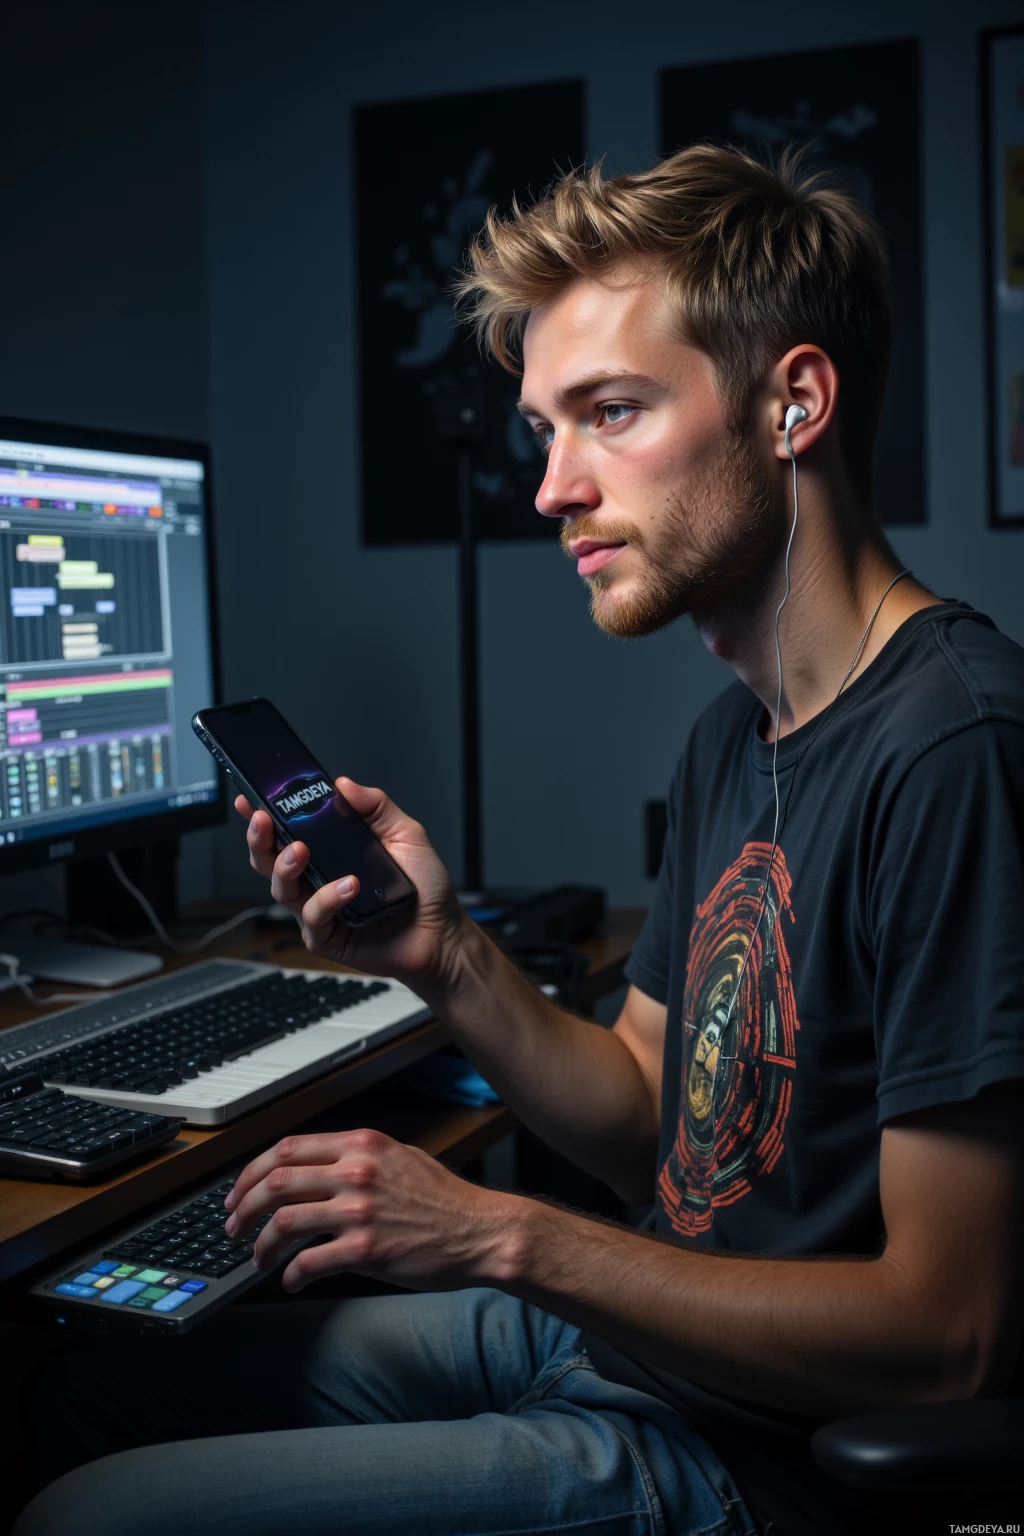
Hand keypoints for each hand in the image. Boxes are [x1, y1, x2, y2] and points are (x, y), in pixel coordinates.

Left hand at [223, 1129, 518, 1292]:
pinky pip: (309, 1262)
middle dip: (244, 1207)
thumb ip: (357, 1156)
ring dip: (261, 1245)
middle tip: (233, 1227)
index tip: (238, 1192)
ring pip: (284, 1223)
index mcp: (361, 1144)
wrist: (481, 1231)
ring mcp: (360, 1210)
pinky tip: (291, 1281)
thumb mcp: (400, 1157)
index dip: (252, 1172)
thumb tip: (312, 1169)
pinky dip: (290, 1276)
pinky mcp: (366, 1250)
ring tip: (258, 1258)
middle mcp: (356, 1171)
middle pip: (276, 1183)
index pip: (287, 1149)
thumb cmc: (444, 1199)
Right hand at [236, 778, 467, 991]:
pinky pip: (313, 917)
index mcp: (331, 853)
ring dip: (284, 866)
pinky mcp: (328, 937)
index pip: (287, 831)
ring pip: (281, 888)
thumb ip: (376, 806)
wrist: (443, 933)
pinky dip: (327, 898)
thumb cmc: (425, 888)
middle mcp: (319, 880)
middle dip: (259, 838)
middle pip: (270, 860)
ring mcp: (320, 909)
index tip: (249, 798)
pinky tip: (349, 885)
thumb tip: (344, 784)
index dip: (263, 816)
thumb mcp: (406, 834)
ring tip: (301, 850)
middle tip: (263, 821)